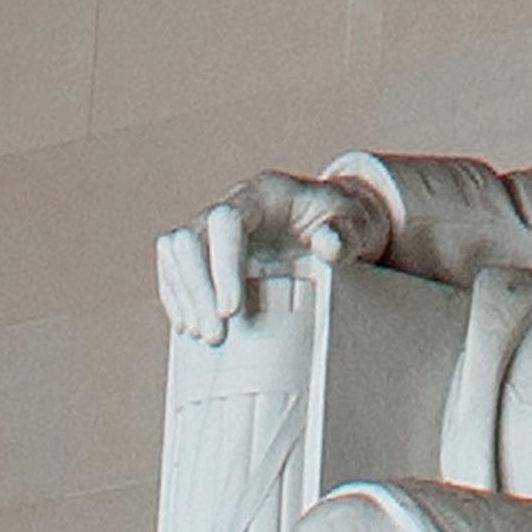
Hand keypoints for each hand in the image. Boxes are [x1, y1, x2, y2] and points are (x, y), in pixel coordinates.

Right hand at [155, 170, 393, 341]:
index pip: (225, 221)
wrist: (336, 223)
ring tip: (202, 335)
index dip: (222, 264)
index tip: (231, 310)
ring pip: (173, 251)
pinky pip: (175, 268)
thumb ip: (345, 233)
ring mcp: (214, 228)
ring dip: (182, 295)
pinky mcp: (208, 251)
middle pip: (188, 238)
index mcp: (263, 195)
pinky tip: (190, 326)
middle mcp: (232, 207)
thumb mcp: (357, 224)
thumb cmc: (345, 222)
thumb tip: (328, 246)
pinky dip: (177, 297)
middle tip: (215, 334)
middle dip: (196, 289)